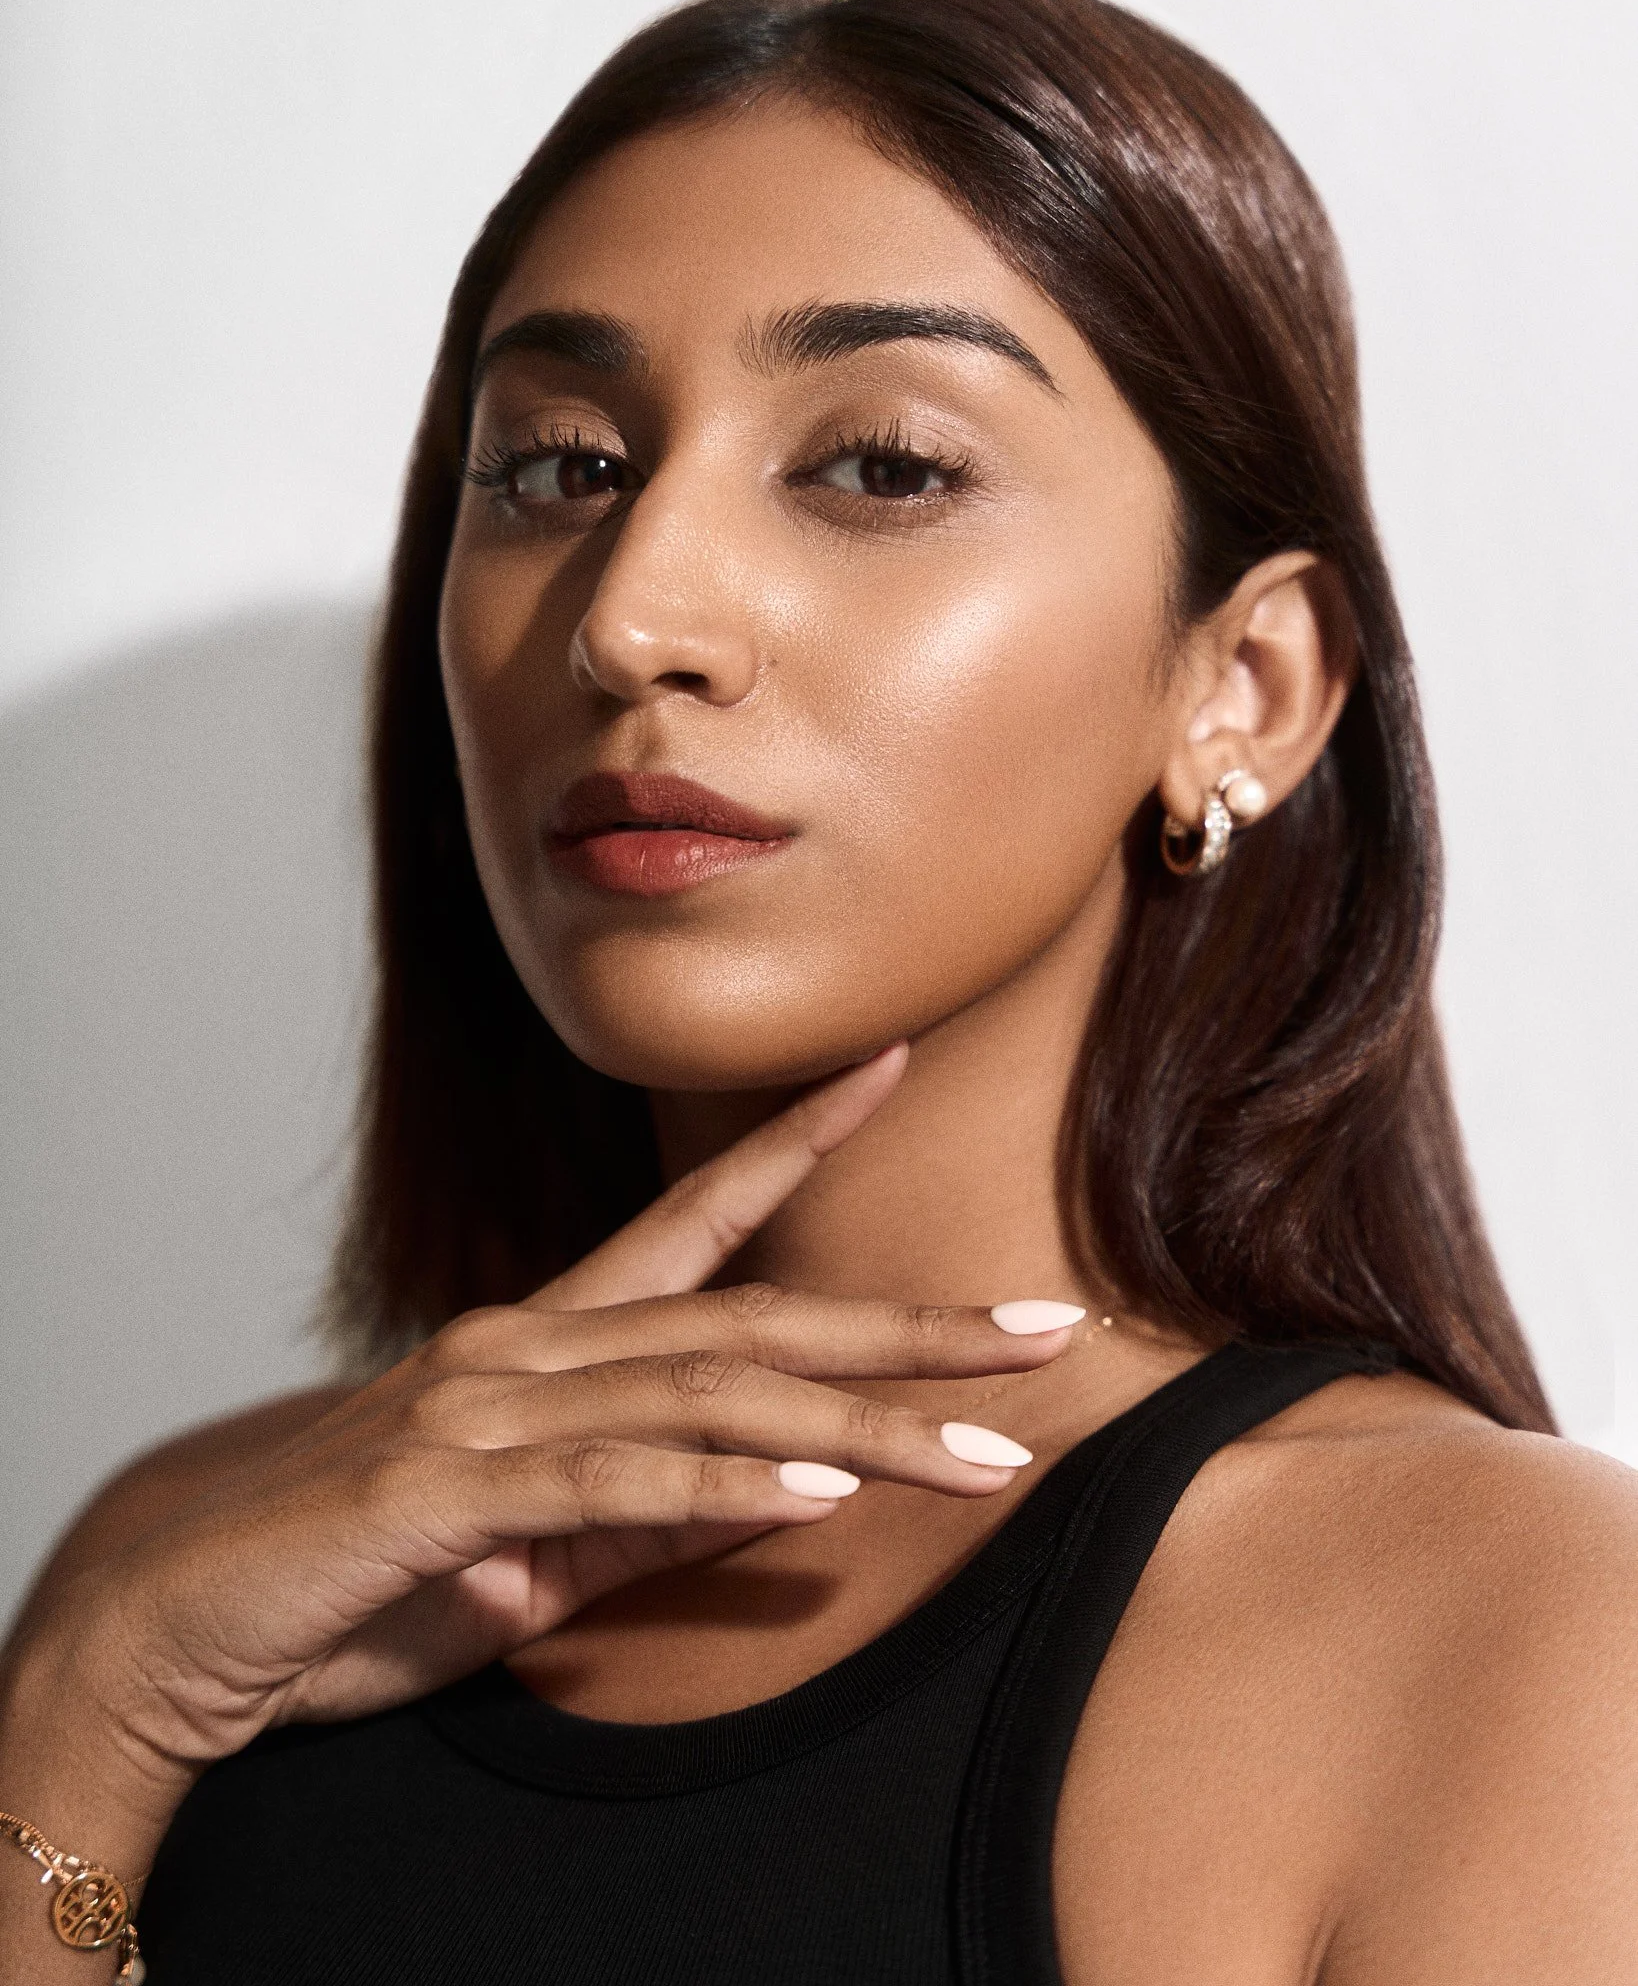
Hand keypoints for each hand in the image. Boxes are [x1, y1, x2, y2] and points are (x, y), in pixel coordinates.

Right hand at [7, 1044, 1077, 1844]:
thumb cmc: (355, 1571)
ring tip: (988, 1444)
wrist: (175, 1616)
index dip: (798, 1141)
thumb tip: (792, 1487)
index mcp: (552, 1341)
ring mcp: (490, 1410)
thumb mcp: (542, 1545)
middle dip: (908, 1327)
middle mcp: (532, 1349)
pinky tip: (817, 1494)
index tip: (892, 1065)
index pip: (700, 1221)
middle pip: (754, 1319)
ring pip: (709, 1394)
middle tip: (1044, 1325)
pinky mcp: (448, 1490)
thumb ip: (661, 1508)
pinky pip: (609, 1479)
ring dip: (860, 1424)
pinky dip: (719, 1481)